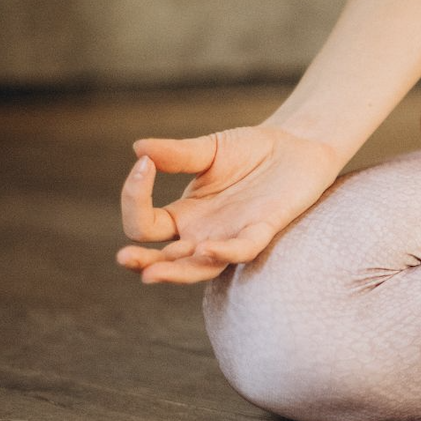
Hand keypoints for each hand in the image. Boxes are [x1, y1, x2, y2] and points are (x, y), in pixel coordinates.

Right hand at [117, 125, 340, 283]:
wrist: (296, 147)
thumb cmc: (251, 151)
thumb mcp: (208, 149)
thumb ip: (177, 153)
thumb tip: (138, 148)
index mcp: (183, 215)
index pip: (144, 224)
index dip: (135, 198)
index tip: (143, 165)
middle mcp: (202, 233)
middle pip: (165, 259)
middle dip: (143, 261)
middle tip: (124, 258)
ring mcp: (231, 236)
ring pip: (199, 267)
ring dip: (176, 272)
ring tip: (150, 273)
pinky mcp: (262, 231)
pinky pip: (243, 250)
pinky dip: (225, 252)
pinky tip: (205, 249)